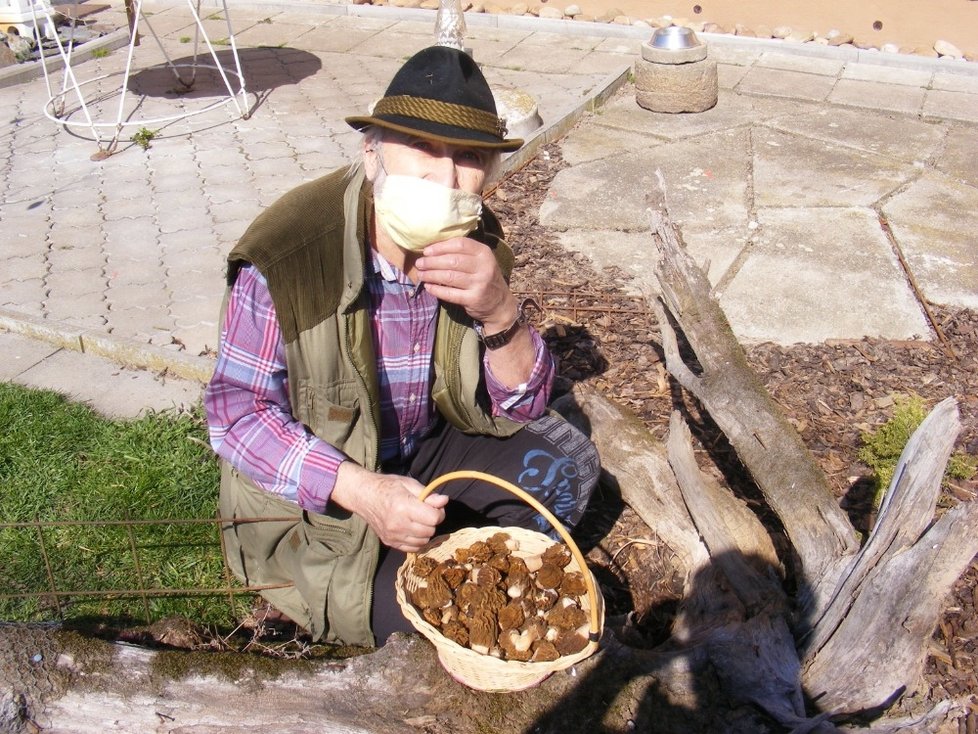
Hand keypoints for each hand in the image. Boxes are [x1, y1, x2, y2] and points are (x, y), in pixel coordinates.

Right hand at [331, 462, 448, 551]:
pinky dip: (417, 540)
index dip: (439, 512)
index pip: (433, 518)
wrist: (363, 495)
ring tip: (419, 520)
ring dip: (426, 531)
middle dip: (432, 521)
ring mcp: (393, 536)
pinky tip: (413, 530)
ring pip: (423, 541)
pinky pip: (413, 548)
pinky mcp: (390, 542)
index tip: (435, 506)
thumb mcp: (408, 484)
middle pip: (430, 530)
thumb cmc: (387, 486)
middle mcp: (398, 524)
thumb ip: (427, 494)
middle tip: (427, 512)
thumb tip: (444, 501)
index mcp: (403, 507)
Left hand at [415, 237, 517, 331]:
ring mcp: (480, 283)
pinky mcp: (473, 299)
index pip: (460, 244)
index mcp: (484, 253)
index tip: (426, 251)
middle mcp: (484, 267)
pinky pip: (450, 293)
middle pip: (452, 261)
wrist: (500, 304)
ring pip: (449, 277)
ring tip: (421, 275)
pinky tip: (428, 287)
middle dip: (432, 262)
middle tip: (420, 264)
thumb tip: (433, 248)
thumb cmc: (484, 278)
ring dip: (431, 275)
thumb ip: (463, 253)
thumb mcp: (481, 261)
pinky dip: (436, 290)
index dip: (441, 247)